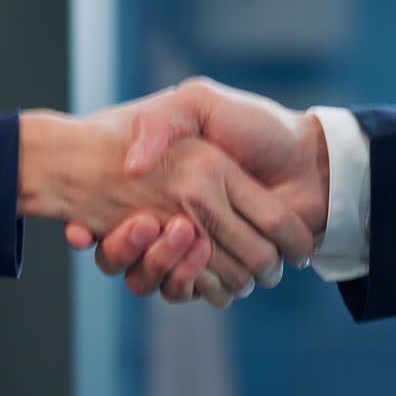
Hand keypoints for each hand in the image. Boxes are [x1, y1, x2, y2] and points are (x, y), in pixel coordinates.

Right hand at [64, 78, 330, 300]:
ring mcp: (197, 248)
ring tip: (178, 233)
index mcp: (160, 184)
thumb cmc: (257, 126)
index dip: (100, 223)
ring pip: (157, 278)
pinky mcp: (222, 270)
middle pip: (130, 255)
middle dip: (129, 248)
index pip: (111, 219)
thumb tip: (130, 165)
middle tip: (145, 222)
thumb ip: (161, 123)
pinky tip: (202, 268)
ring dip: (160, 266)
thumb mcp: (201, 103)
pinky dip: (192, 286)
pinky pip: (192, 292)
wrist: (310, 159)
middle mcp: (172, 219)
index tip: (85, 226)